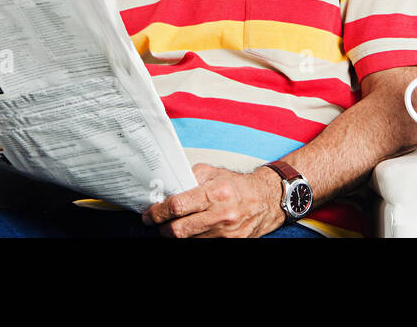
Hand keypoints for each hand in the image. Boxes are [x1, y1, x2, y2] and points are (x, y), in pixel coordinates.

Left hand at [140, 163, 285, 237]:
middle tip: (156, 223)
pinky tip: (192, 231)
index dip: (158, 212)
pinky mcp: (232, 243)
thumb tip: (168, 188)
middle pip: (179, 230)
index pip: (178, 206)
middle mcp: (221, 214)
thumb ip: (191, 178)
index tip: (150, 214)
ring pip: (189, 240)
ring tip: (175, 225)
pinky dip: (194, 238)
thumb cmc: (238, 186)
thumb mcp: (215, 173)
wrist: (266, 200)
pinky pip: (203, 243)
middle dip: (163, 228)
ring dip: (177, 234)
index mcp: (215, 193)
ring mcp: (226, 232)